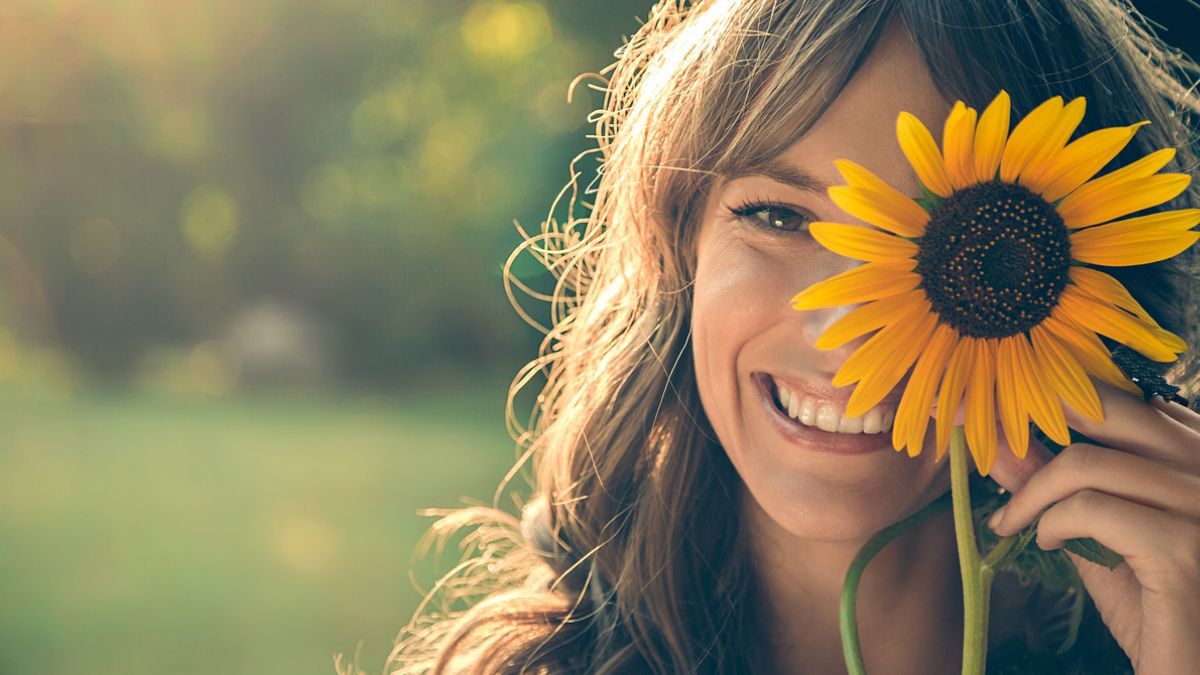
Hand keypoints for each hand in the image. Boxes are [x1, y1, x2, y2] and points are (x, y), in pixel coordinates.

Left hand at [986, 380, 1199, 673]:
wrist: (1191, 670)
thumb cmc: (1155, 605)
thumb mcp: (1099, 534)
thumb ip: (1057, 486)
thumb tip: (998, 441)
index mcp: (1195, 450)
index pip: (1114, 396)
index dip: (1044, 396)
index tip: (984, 408)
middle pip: (1100, 407)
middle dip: (1023, 419)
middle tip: (978, 440)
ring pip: (1085, 463)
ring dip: (1028, 493)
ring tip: (1012, 521)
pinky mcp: (1183, 549)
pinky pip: (1090, 510)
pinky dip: (1052, 523)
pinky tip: (1048, 543)